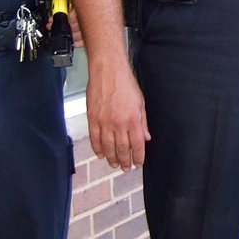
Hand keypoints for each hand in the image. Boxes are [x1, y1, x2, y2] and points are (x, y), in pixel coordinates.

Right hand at [86, 56, 149, 170]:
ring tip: (114, 164)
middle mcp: (119, 123)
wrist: (107, 70)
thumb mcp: (140, 102)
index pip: (137, 145)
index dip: (138, 157)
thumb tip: (146, 138)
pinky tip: (101, 154)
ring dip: (112, 158)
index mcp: (133, 120)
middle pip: (122, 149)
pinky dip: (97, 148)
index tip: (138, 164)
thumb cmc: (125, 83)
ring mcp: (104, 122)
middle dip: (125, 161)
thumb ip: (143, 122)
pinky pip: (94, 138)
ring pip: (108, 146)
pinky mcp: (92, 118)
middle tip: (125, 168)